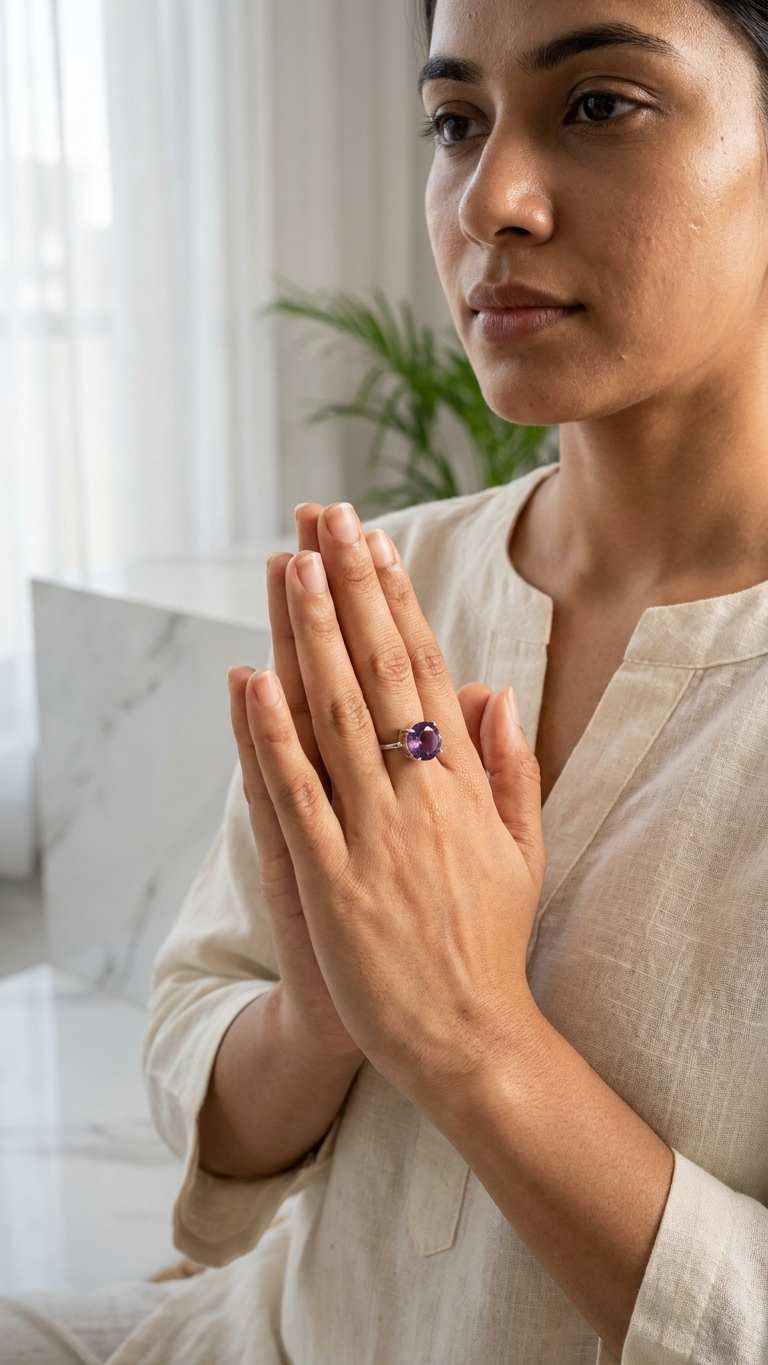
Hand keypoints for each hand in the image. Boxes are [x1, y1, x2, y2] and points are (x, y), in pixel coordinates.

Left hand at [242, 502, 545, 1109]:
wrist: (468, 1037)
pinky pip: (296, 795)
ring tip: (289, 565)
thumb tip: (494, 688)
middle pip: (378, 672)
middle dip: (348, 589)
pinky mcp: (331, 879)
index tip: (372, 544)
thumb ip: (510, 765)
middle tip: (325, 518)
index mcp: (463, 782)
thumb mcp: (523, 847)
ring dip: (308, 637)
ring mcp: (373, 834)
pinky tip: (251, 681)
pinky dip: (272, 737)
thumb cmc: (490, 941)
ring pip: (335, 716)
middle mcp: (419, 794)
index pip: (425, 670)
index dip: (394, 603)